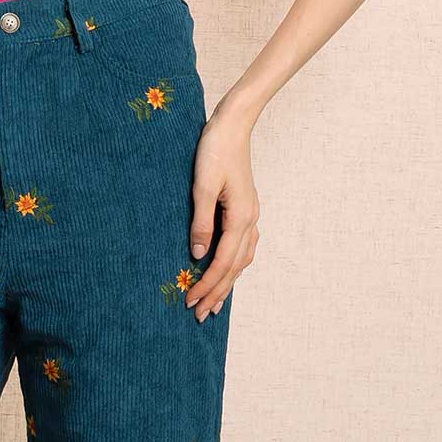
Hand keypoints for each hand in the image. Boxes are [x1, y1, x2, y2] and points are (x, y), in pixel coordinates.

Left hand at [186, 101, 259, 318]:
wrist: (233, 126)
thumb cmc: (215, 151)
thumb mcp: (203, 186)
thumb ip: (201, 222)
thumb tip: (197, 255)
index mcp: (241, 218)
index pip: (222, 263)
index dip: (207, 285)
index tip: (190, 302)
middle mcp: (250, 220)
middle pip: (235, 267)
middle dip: (218, 293)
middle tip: (200, 315)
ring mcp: (251, 215)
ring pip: (241, 259)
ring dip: (227, 282)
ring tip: (214, 302)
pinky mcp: (245, 209)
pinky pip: (243, 246)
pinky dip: (234, 264)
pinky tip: (226, 270)